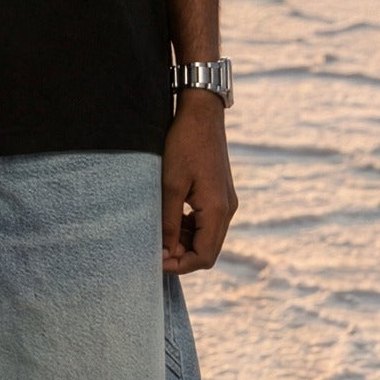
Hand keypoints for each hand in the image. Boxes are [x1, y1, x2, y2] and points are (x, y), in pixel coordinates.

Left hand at [162, 91, 234, 272]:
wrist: (201, 113)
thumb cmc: (185, 144)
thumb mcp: (170, 184)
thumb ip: (168, 221)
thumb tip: (164, 253)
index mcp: (218, 211)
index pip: (204, 257)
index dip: (180, 266)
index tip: (156, 262)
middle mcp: (227, 210)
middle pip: (207, 250)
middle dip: (180, 255)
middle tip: (152, 248)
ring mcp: (225, 202)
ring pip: (205, 237)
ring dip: (182, 242)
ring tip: (157, 233)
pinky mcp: (219, 194)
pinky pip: (205, 222)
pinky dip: (187, 228)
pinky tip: (168, 219)